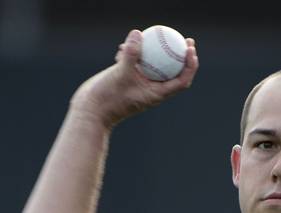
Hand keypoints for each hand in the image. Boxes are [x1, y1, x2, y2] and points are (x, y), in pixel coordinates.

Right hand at [71, 29, 198, 127]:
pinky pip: (135, 65)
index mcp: (157, 93)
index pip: (181, 80)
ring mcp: (140, 85)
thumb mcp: (120, 74)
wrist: (90, 111)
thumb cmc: (108, 99)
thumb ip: (131, 55)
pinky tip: (121, 47)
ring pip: (152, 65)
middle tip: (186, 40)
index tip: (190, 49)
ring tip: (148, 36)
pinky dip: (132, 54)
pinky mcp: (128, 80)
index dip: (190, 65)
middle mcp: (151, 89)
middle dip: (180, 55)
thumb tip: (138, 34)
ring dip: (152, 51)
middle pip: (173, 71)